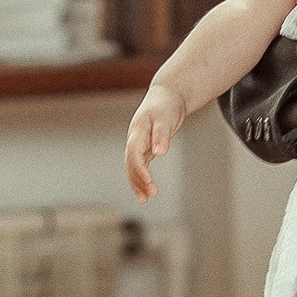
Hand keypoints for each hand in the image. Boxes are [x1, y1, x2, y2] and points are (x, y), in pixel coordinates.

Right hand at [125, 84, 186, 201]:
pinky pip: (140, 166)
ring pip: (133, 167)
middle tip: (150, 195)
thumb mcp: (166, 118)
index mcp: (138, 131)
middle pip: (131, 164)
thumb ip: (162, 135)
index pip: (134, 154)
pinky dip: (142, 178)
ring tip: (146, 200)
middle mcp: (134, 139)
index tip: (149, 182)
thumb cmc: (166, 106)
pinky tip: (147, 190)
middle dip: (138, 180)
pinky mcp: (145, 148)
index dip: (140, 169)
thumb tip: (160, 152)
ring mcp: (138, 144)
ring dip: (137, 183)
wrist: (166, 96)